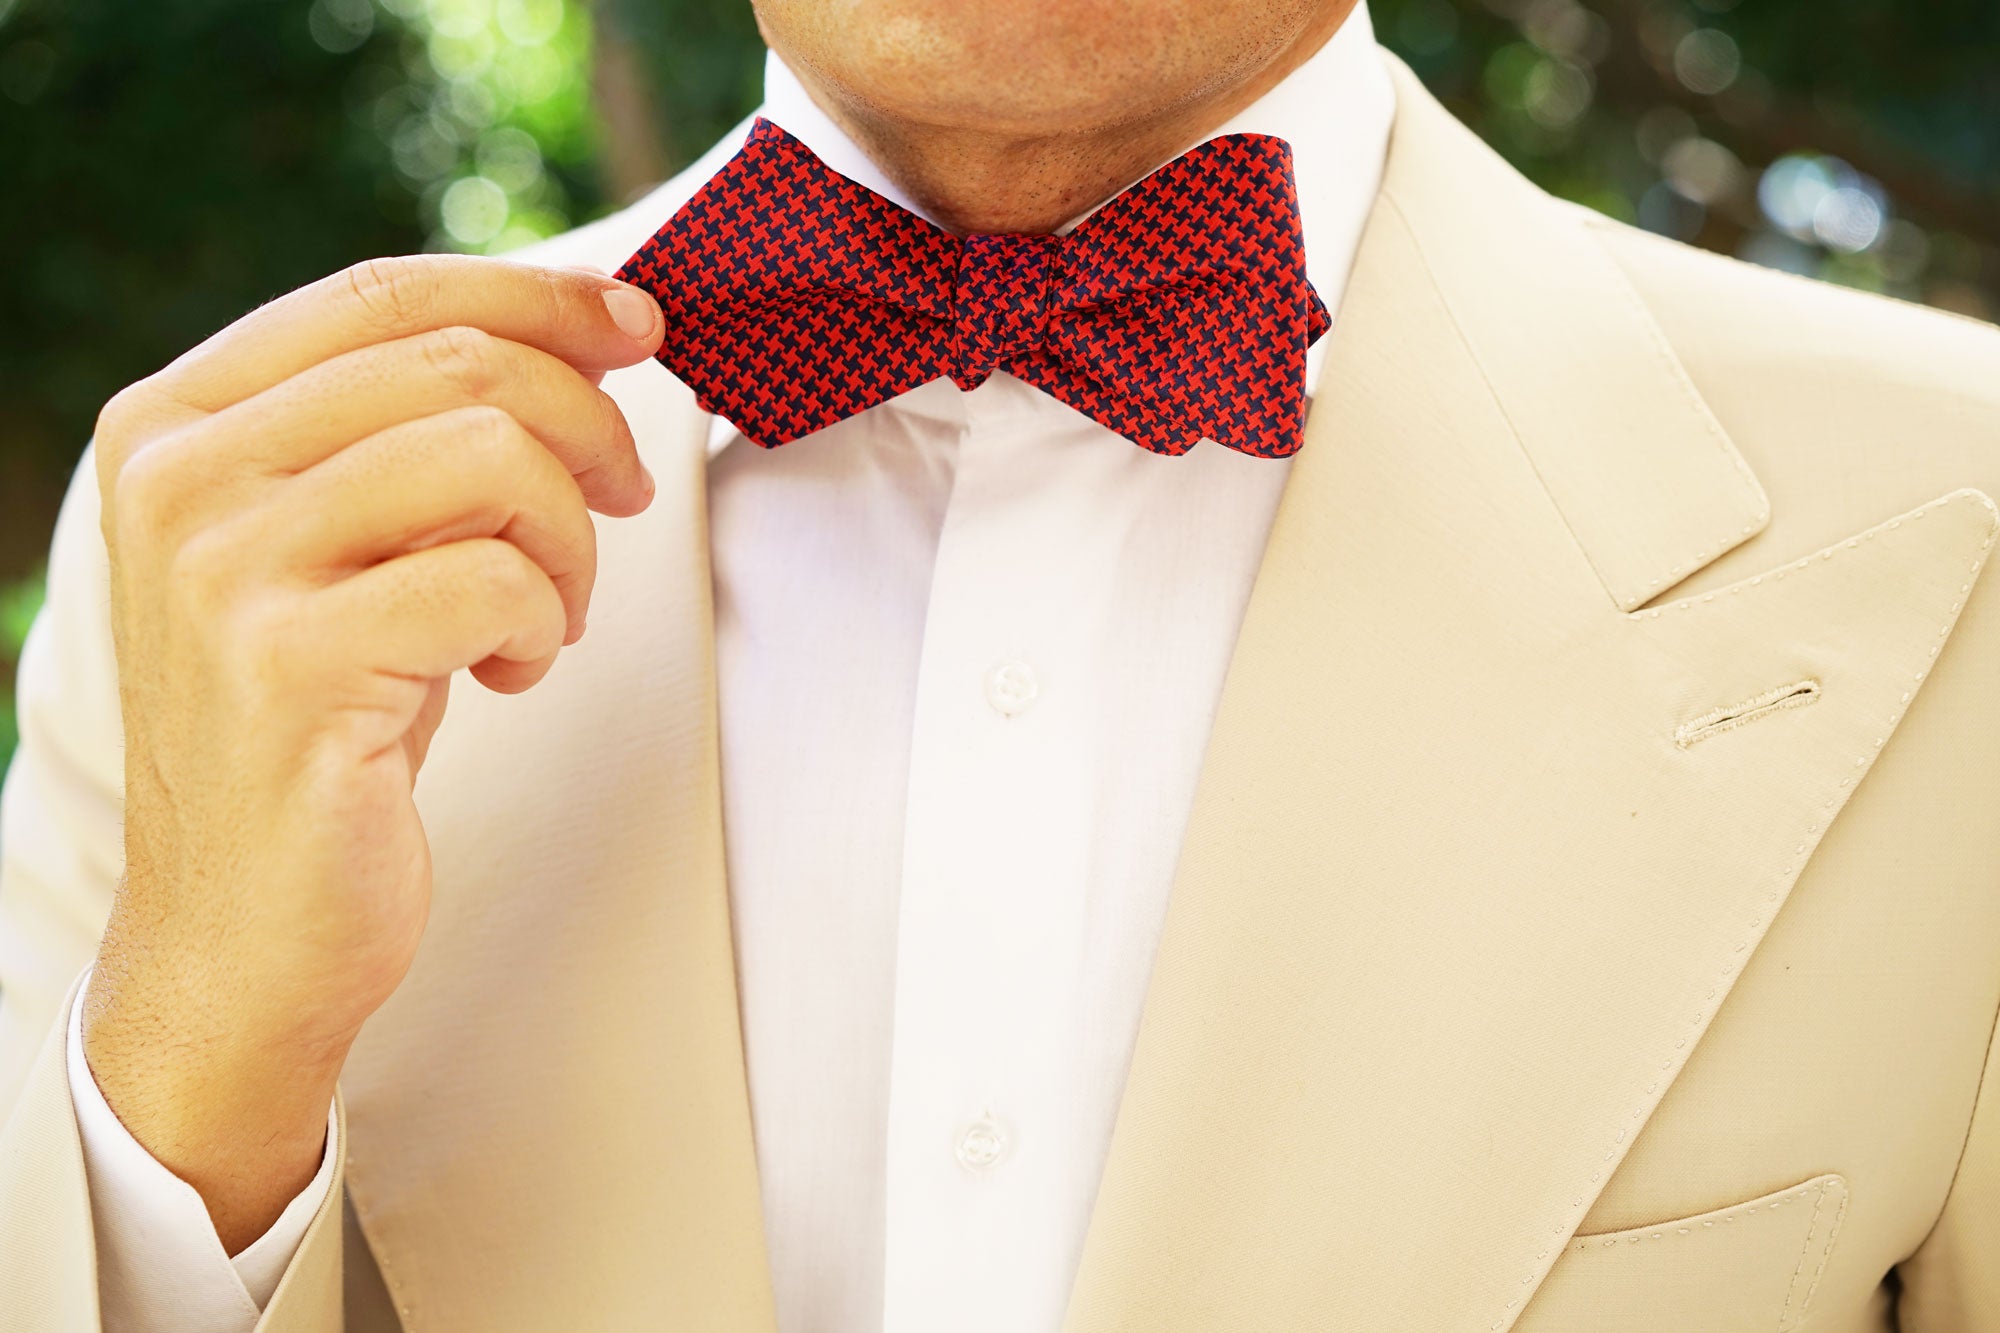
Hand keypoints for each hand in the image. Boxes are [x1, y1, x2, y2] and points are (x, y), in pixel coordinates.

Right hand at [79, 254, 664, 1251]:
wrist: (244, 928)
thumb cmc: (325, 724)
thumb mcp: (349, 548)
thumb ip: (418, 431)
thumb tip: (592, 324)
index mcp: (176, 421)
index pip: (382, 294)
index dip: (534, 295)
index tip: (638, 327)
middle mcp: (179, 477)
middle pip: (456, 363)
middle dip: (587, 427)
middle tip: (624, 502)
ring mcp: (222, 571)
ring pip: (490, 455)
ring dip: (569, 540)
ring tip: (545, 617)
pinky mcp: (290, 667)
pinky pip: (497, 579)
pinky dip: (541, 625)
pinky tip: (506, 676)